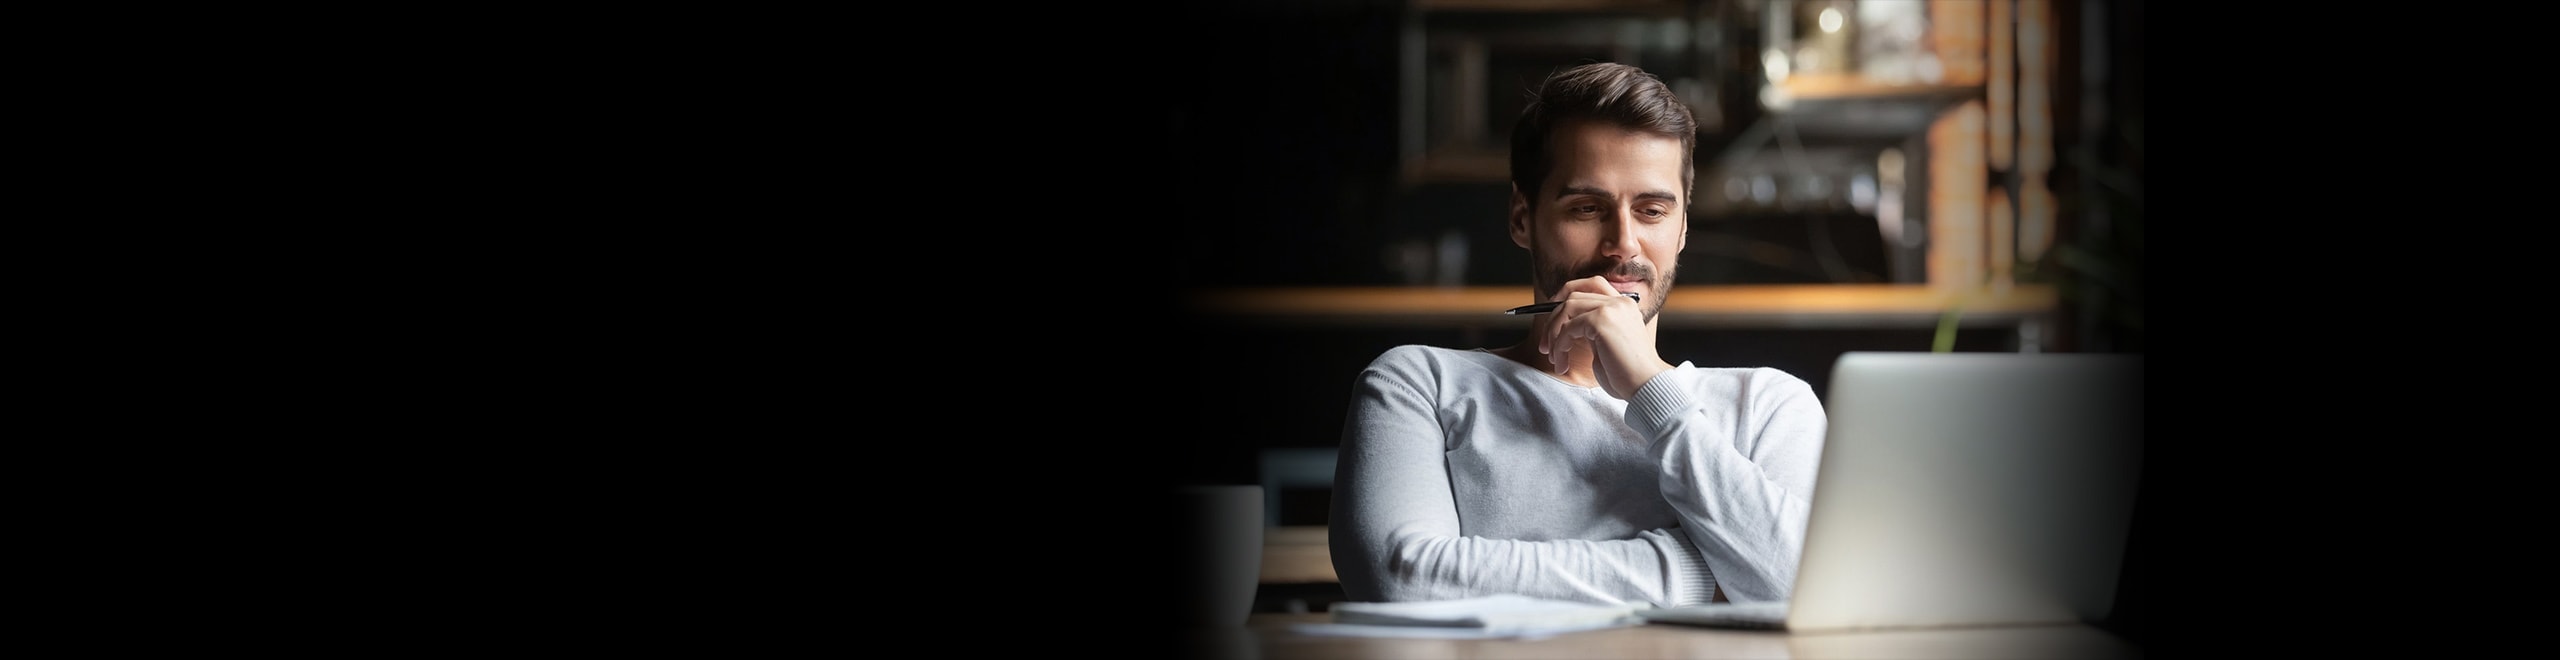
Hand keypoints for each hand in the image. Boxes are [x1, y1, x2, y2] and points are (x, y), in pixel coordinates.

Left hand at [1538, 276, 1672, 398]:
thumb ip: (1592, 330)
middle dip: (1553, 320)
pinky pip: (1568, 328)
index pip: (1591, 284)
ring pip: (1567, 308)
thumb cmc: (1627, 374)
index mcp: (1623, 305)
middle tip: (1545, 345)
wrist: (1645, 386)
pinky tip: (1562, 363)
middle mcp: (1619, 302)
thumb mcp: (1607, 344)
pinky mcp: (1601, 320)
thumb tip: (1564, 326)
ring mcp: (1611, 308)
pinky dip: (1559, 345)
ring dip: (1553, 334)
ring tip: (1553, 357)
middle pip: (1573, 295)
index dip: (1566, 294)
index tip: (1552, 318)